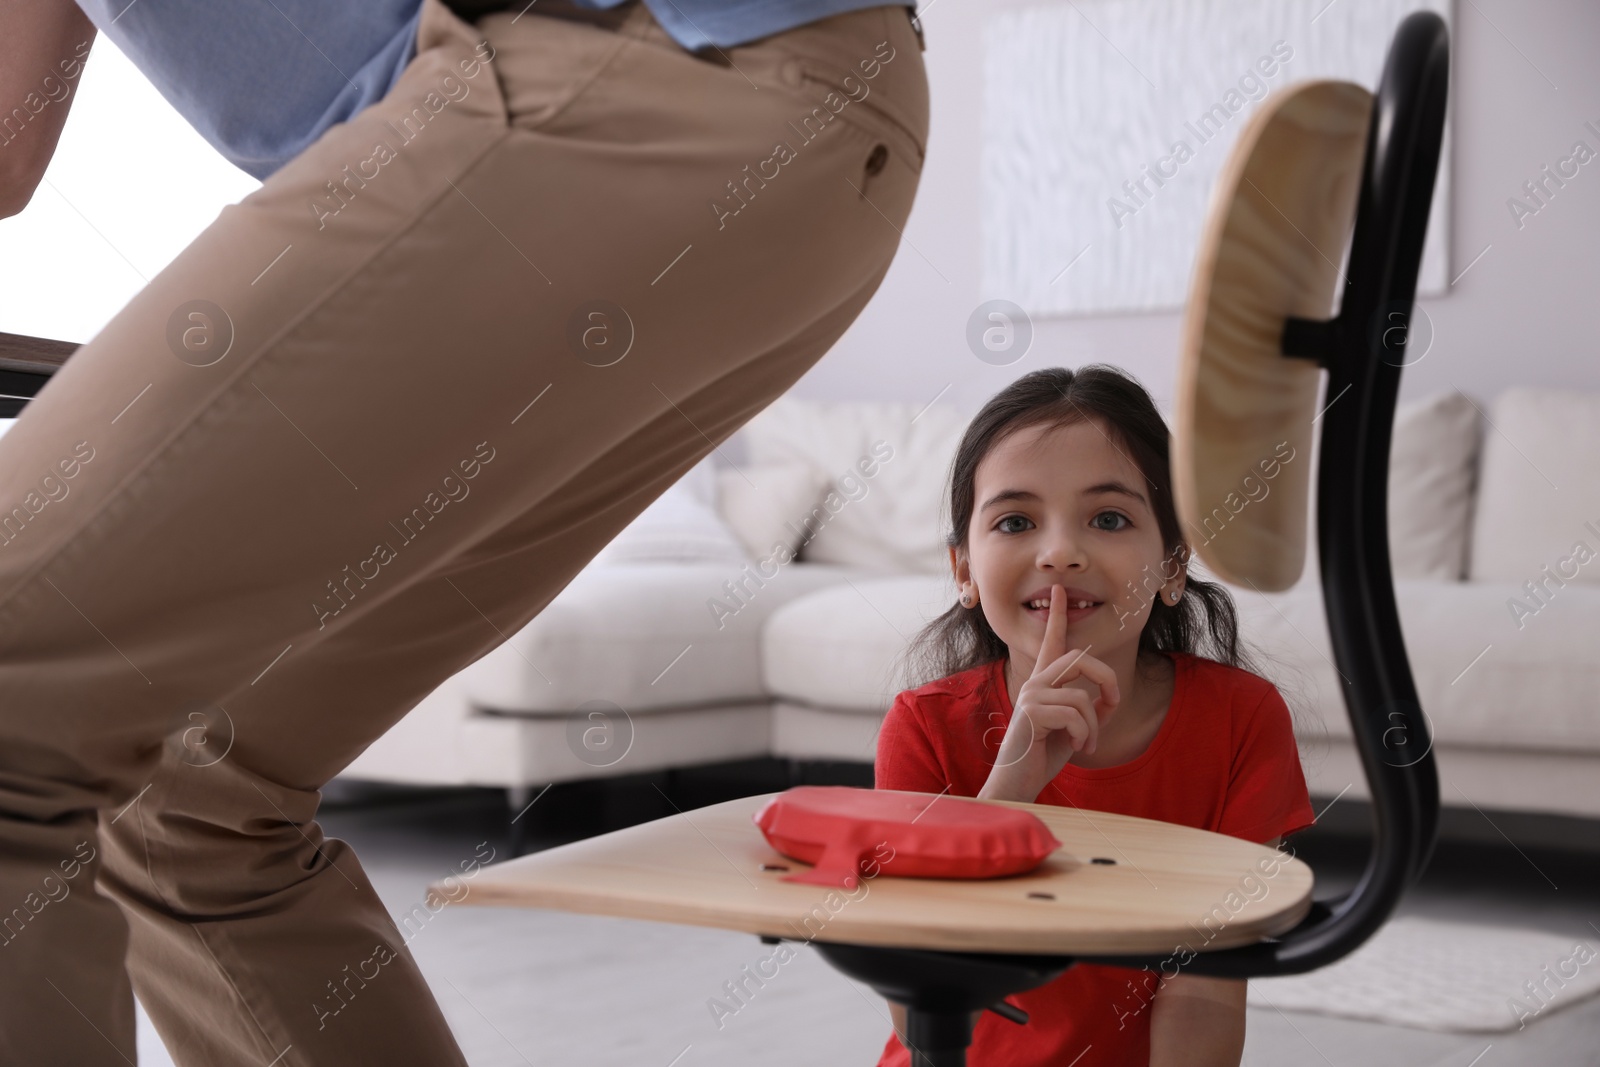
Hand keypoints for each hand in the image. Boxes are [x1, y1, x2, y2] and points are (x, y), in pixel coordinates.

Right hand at [978, 584, 1119, 802]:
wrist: (1019, 782)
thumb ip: (1092, 711)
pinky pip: (1076, 716)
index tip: (1059, 590)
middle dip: (1106, 679)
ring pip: (1082, 697)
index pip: (1052, 642)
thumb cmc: (1043, 755)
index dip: (1057, 615)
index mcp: (1044, 683)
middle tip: (1114, 703)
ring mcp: (1031, 695)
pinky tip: (1075, 749)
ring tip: (1085, 745)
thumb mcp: (1077, 730)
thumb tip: (1109, 698)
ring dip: (1092, 727)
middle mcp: (1035, 682)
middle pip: (1079, 659)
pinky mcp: (1031, 712)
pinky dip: (1084, 736)